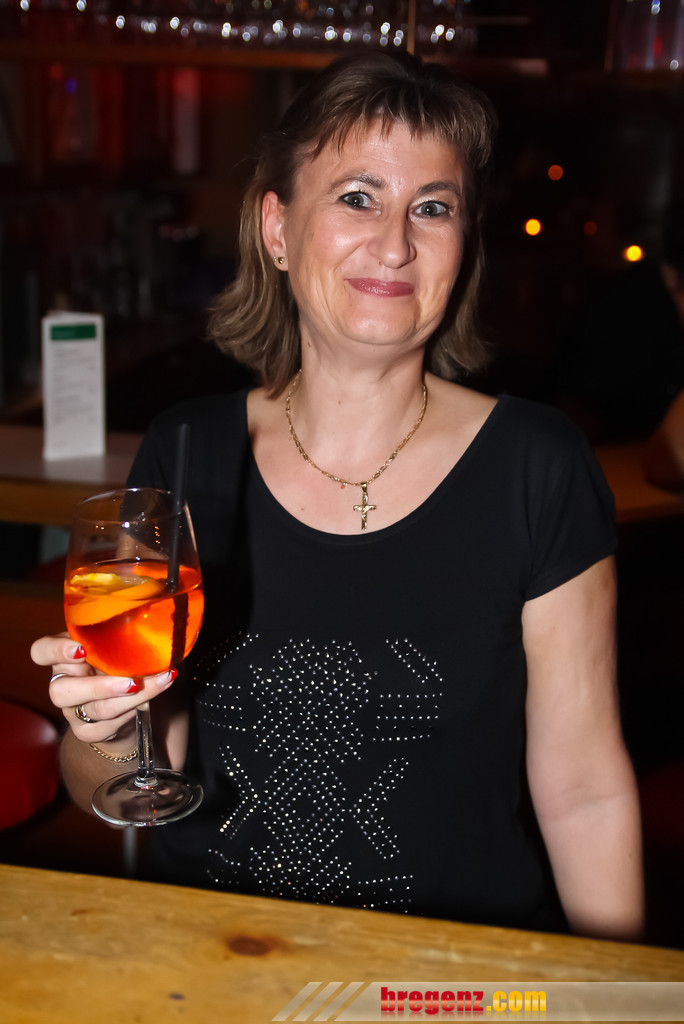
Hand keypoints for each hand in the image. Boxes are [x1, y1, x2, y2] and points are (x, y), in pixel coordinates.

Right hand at [30, 633, 176, 745]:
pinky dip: (130, 714)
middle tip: (133, 681)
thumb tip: (159, 623)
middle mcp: (65, 683)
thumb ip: (128, 636)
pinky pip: (105, 727)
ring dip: (128, 700)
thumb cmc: (125, 666)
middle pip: (61, 690)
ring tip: (157, 685)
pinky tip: (147, 704)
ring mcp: (74, 711)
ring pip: (93, 710)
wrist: (128, 709)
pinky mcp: (87, 731)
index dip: (55, 651)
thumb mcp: (123, 646)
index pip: (42, 651)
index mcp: (67, 656)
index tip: (81, 649)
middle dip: (100, 687)